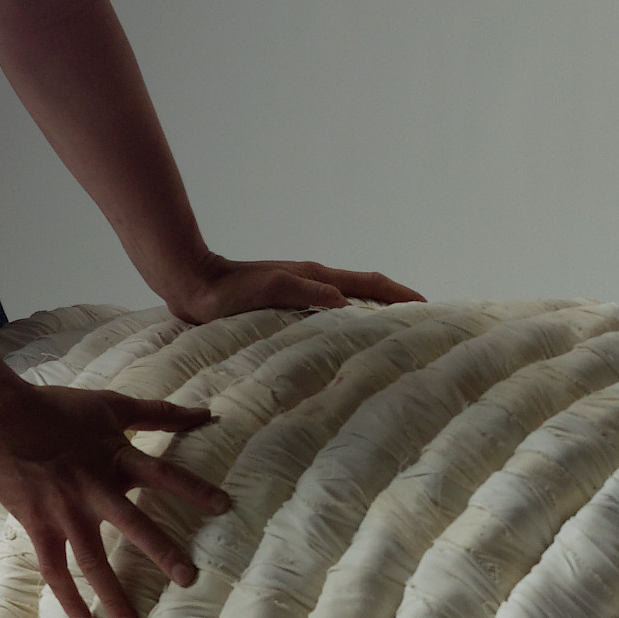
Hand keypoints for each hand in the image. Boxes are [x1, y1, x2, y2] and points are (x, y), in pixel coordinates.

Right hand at [0, 378, 232, 617]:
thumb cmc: (56, 407)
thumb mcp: (111, 405)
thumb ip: (159, 413)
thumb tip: (204, 411)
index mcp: (116, 458)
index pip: (164, 475)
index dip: (195, 489)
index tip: (224, 507)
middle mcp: (94, 489)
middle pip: (135, 524)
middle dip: (163, 552)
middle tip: (188, 579)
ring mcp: (65, 512)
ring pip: (93, 562)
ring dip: (113, 596)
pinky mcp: (38, 526)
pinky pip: (55, 570)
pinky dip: (68, 599)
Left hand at [161, 253, 426, 321]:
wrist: (191, 284)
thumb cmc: (225, 291)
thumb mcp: (266, 290)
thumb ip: (302, 291)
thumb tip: (343, 301)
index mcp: (316, 277)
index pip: (369, 284)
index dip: (399, 294)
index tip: (427, 306)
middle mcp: (313, 281)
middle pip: (366, 289)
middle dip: (396, 302)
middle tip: (422, 323)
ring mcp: (301, 291)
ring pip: (350, 301)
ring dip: (374, 313)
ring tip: (393, 334)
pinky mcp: (286, 304)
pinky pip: (330, 312)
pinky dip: (349, 322)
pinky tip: (346, 340)